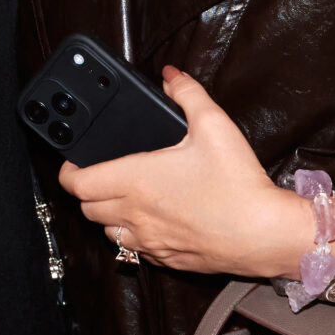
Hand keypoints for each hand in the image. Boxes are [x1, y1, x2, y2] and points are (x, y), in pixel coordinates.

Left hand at [57, 66, 316, 277]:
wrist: (265, 234)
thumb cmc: (238, 185)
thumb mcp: (215, 125)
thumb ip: (188, 94)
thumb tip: (170, 76)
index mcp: (136, 180)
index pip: (77, 183)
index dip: (69, 171)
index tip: (75, 162)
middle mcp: (135, 214)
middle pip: (87, 208)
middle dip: (88, 191)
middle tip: (103, 173)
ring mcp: (149, 241)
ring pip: (107, 231)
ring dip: (108, 215)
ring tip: (127, 196)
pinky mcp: (166, 259)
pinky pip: (135, 250)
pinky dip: (133, 235)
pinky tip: (154, 219)